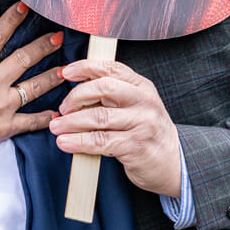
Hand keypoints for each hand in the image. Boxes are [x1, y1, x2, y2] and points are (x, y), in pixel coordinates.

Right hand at [0, 3, 63, 186]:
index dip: (12, 19)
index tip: (26, 6)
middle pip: (24, 59)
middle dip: (43, 46)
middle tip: (59, 36)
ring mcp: (1, 107)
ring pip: (34, 87)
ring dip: (51, 77)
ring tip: (66, 69)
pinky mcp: (5, 128)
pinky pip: (31, 121)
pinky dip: (45, 118)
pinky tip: (57, 113)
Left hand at [51, 59, 181, 197]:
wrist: (172, 163)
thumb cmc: (147, 133)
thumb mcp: (136, 106)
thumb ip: (112, 96)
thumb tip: (75, 92)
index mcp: (142, 86)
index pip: (112, 68)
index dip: (86, 67)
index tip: (67, 72)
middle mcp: (144, 101)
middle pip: (104, 88)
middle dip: (77, 96)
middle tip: (63, 108)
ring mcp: (142, 124)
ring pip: (99, 117)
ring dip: (72, 122)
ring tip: (57, 127)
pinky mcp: (135, 146)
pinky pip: (101, 141)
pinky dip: (78, 142)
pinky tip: (65, 143)